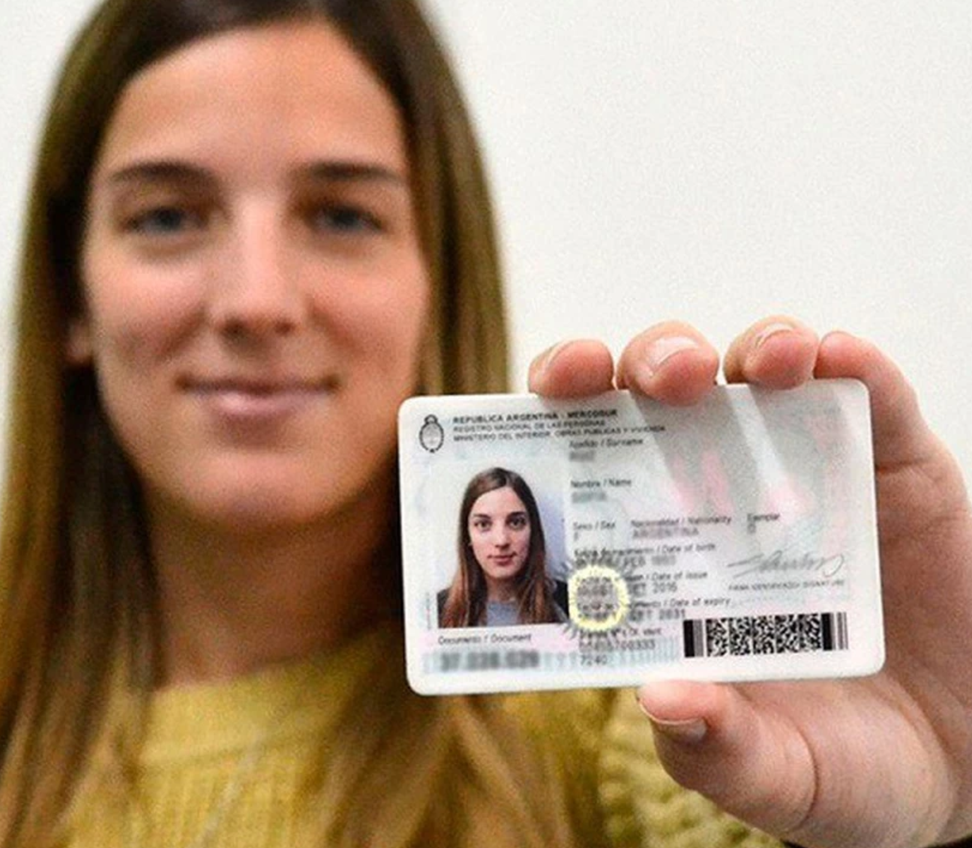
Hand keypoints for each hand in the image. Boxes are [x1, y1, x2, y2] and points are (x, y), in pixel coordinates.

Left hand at [528, 319, 971, 847]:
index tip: (531, 410)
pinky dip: (853, 367)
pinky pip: (873, 397)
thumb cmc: (847, 766)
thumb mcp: (775, 775)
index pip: (588, 464)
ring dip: (739, 351)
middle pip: (659, 395)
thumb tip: (662, 698)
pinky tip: (835, 361)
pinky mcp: (896, 464)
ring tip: (741, 368)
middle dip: (635, 366)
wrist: (969, 763)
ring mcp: (807, 470)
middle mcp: (720, 495)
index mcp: (662, 556)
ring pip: (755, 374)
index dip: (553, 423)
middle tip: (626, 375)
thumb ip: (717, 749)